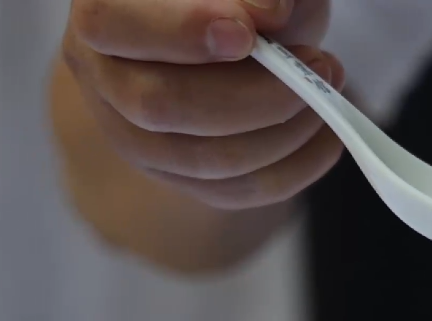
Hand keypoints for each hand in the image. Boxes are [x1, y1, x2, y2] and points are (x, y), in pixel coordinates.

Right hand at [61, 0, 344, 208]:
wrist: (237, 25)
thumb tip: (270, 13)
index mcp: (103, 8)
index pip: (112, 24)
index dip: (182, 32)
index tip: (247, 34)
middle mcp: (104, 77)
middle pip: (162, 105)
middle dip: (256, 94)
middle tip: (319, 63)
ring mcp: (136, 137)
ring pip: (206, 160)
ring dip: (286, 131)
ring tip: (329, 88)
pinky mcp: (179, 175)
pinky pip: (237, 191)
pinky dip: (296, 166)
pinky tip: (327, 133)